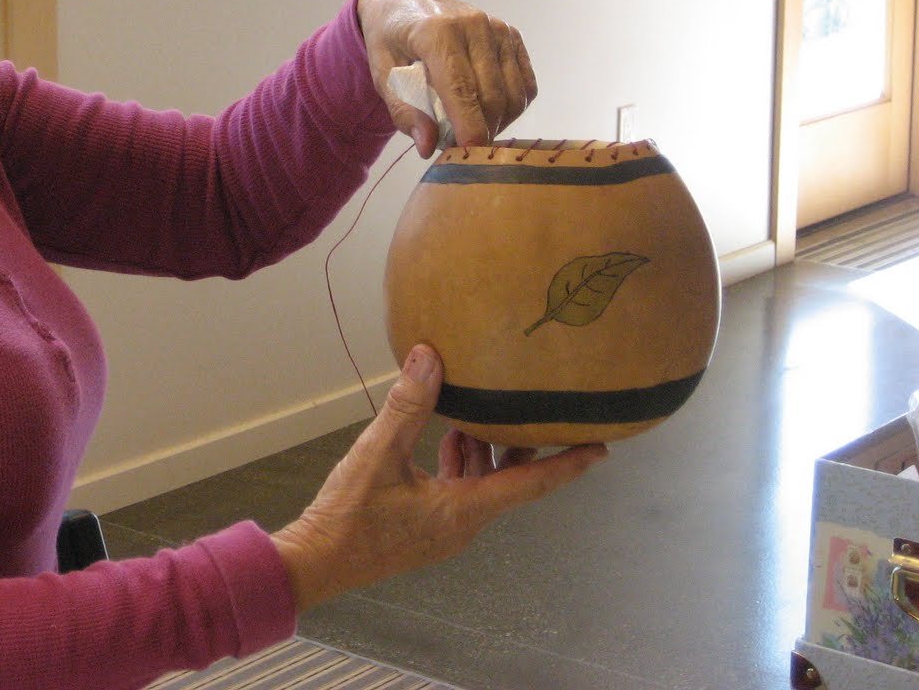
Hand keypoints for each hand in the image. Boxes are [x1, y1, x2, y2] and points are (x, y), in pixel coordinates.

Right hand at [270, 345, 605, 612]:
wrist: (317, 561)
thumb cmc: (349, 515)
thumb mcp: (379, 451)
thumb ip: (408, 404)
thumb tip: (429, 356)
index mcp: (464, 510)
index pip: (531, 483)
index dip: (568, 463)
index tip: (602, 447)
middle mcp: (463, 524)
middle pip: (509, 479)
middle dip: (523, 444)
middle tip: (538, 410)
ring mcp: (444, 529)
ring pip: (482, 484)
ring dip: (485, 449)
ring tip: (479, 411)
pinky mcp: (425, 528)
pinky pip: (459, 491)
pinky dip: (461, 463)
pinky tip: (445, 438)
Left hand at [357, 0, 534, 154]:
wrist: (406, 1)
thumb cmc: (390, 39)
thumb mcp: (382, 74)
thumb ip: (404, 110)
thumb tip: (428, 146)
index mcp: (437, 32)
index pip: (461, 88)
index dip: (469, 126)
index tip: (469, 154)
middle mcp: (474, 26)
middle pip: (491, 96)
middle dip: (481, 131)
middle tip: (459, 147)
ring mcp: (497, 28)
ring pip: (513, 94)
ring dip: (498, 122)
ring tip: (472, 129)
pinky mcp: (512, 35)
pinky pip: (525, 84)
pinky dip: (512, 107)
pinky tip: (489, 112)